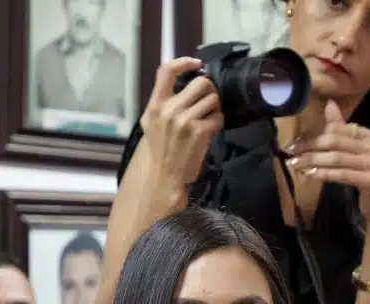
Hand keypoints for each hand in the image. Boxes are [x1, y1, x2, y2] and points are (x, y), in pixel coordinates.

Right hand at [139, 57, 223, 188]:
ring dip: (215, 108)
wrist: (164, 176)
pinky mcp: (200, 133)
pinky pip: (218, 117)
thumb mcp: (151, 122)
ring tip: (208, 118)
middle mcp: (169, 110)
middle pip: (201, 83)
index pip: (167, 71)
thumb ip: (163, 102)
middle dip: (210, 90)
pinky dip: (218, 122)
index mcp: (155, 105)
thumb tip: (183, 82)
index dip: (184, 62)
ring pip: (213, 99)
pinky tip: (210, 130)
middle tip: (208, 100)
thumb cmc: (160, 149)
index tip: (197, 64)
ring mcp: (185, 121)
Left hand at [286, 101, 369, 221]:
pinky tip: (310, 175)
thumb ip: (341, 130)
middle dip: (310, 147)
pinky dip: (325, 174)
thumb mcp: (353, 152)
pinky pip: (343, 175)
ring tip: (295, 164)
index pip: (336, 130)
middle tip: (290, 153)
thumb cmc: (366, 177)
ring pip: (337, 158)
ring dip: (313, 161)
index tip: (295, 143)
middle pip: (335, 142)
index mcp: (369, 136)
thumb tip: (329, 104)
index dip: (313, 135)